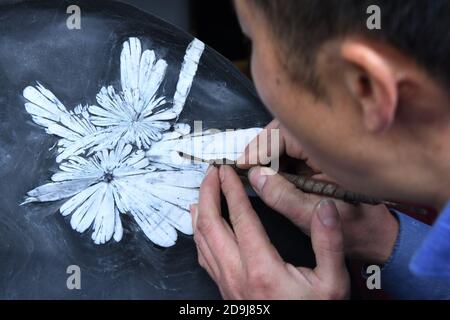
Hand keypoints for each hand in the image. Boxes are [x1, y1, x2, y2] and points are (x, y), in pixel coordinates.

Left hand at [191, 165, 349, 299]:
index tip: (227, 170)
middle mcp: (237, 275)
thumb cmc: (313, 313)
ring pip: (202, 241)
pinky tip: (200, 226)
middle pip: (210, 226)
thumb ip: (328, 243)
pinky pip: (203, 257)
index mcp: (262, 269)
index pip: (240, 218)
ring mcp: (227, 284)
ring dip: (201, 212)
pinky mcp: (225, 290)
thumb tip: (325, 208)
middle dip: (208, 194)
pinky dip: (199, 234)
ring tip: (203, 191)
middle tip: (211, 173)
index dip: (231, 190)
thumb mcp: (332, 282)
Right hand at [238, 119, 398, 263]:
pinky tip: (270, 174)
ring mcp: (325, 148)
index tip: (241, 164)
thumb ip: (283, 197)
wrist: (379, 234)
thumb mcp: (313, 216)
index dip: (259, 148)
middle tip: (244, 168)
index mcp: (331, 149)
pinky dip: (278, 161)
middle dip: (261, 149)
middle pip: (284, 132)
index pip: (284, 134)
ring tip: (254, 172)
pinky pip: (293, 151)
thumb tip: (254, 176)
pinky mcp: (321, 157)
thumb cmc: (354, 227)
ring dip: (268, 155)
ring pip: (287, 140)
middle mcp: (329, 141)